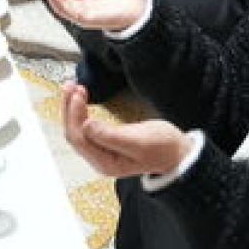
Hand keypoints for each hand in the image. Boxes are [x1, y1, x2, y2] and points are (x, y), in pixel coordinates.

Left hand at [62, 82, 191, 176]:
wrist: (178, 153)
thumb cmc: (163, 147)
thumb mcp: (139, 141)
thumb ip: (111, 136)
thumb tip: (86, 126)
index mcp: (106, 163)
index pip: (79, 138)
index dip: (74, 115)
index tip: (77, 94)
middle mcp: (99, 160)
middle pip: (74, 133)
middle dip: (69, 108)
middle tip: (70, 85)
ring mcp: (101, 152)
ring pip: (77, 128)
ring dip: (72, 107)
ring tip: (72, 87)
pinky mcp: (105, 142)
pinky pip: (85, 126)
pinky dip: (80, 110)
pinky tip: (80, 97)